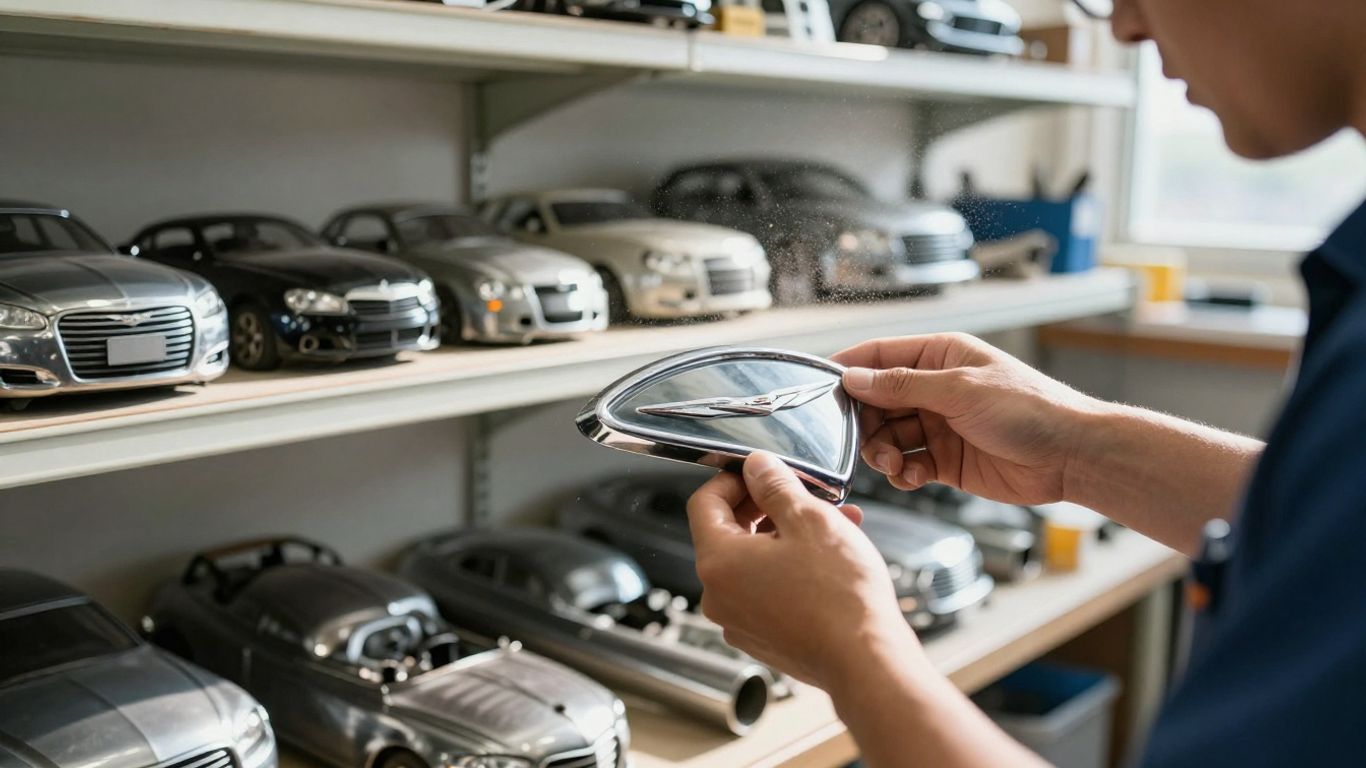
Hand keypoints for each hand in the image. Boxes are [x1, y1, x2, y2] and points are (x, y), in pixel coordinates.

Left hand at [687, 451, 920, 691]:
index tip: (760, 471)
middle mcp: (719, 596)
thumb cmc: (840, 596)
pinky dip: (793, 568)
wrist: (866, 661)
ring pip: (756, 561)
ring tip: (836, 523)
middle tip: (806, 495)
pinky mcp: (764, 638)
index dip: (733, 479)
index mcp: (718, 562)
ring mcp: (740, 621)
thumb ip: (775, 485)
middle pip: (730, 532)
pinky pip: (768, 589)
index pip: (704, 503)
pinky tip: (831, 558)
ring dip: (790, 536)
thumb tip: (756, 467)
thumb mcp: (808, 519)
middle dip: (771, 507)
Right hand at [832, 333, 1103, 505]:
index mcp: (939, 356)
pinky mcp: (946, 460)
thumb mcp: (960, 390)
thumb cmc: (1030, 408)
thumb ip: (902, 385)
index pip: (878, 355)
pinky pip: (908, 464)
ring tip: (895, 465)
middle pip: (876, 401)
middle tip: (865, 443)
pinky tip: (914, 477)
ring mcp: (940, 425)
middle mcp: (935, 388)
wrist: (1071, 455)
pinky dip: (904, 473)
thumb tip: (854, 378)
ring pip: (888, 436)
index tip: (819, 390)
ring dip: (883, 452)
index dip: (847, 370)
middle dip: (864, 424)